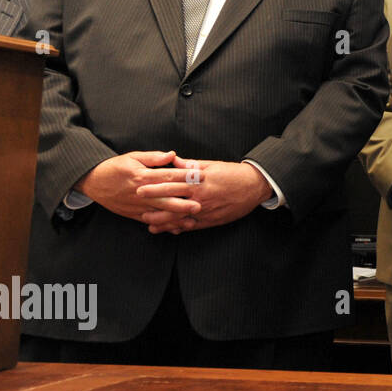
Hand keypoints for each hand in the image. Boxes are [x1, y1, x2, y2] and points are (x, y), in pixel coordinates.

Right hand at [75, 150, 200, 226]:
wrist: (94, 181)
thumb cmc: (116, 167)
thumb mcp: (133, 157)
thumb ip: (154, 157)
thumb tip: (172, 154)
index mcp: (142, 176)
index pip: (168, 176)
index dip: (185, 177)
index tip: (201, 176)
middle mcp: (141, 192)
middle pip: (165, 198)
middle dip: (183, 202)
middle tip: (200, 204)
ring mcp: (137, 205)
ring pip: (159, 213)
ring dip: (176, 218)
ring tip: (192, 220)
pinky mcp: (133, 214)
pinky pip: (151, 221)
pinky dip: (163, 225)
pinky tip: (177, 228)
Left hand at [134, 158, 270, 233]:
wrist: (254, 186)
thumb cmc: (233, 174)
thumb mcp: (212, 165)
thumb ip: (190, 165)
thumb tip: (173, 160)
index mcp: (199, 180)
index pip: (172, 182)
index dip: (155, 185)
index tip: (140, 185)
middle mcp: (200, 196)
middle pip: (172, 200)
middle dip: (153, 202)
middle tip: (137, 203)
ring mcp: (205, 210)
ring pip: (180, 217)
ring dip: (163, 220)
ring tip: (148, 222)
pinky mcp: (212, 220)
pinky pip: (192, 226)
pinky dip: (179, 228)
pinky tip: (169, 230)